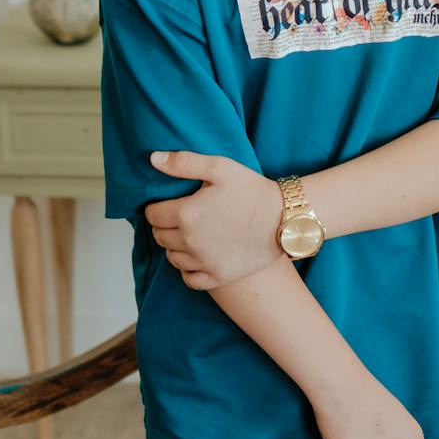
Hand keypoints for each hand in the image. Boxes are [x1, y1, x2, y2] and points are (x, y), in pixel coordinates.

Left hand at [143, 150, 286, 288]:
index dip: (156, 208)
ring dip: (175, 247)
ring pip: (172, 258)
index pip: (153, 215)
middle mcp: (191, 241)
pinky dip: (187, 270)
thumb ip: (184, 163)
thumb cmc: (253, 190)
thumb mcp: (220, 167)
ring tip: (189, 235)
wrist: (285, 218)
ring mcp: (204, 262)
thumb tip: (154, 160)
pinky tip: (196, 258)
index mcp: (187, 214)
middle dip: (164, 226)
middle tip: (178, 218)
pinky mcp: (218, 276)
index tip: (166, 204)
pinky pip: (189, 279)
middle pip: (160, 237)